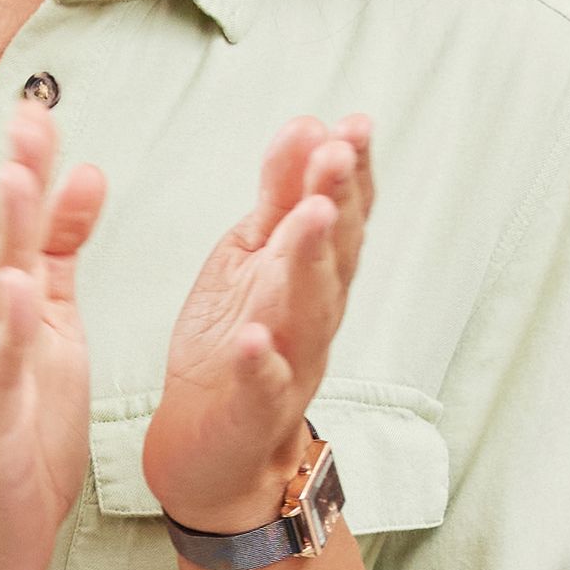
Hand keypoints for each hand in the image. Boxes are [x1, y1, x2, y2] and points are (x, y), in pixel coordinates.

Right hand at [0, 119, 108, 569]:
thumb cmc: (13, 437)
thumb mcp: (51, 329)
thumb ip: (61, 254)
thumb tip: (83, 174)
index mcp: (4, 311)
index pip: (16, 226)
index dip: (28, 165)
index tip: (42, 103)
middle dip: (14, 180)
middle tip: (26, 113)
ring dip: (1, 240)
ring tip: (14, 181)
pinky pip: (1, 380)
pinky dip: (10, 337)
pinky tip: (21, 298)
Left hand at [144, 111, 375, 524]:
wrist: (214, 445)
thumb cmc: (239, 341)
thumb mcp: (254, 254)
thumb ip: (279, 194)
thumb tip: (310, 123)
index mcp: (312, 272)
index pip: (341, 214)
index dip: (352, 172)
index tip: (355, 125)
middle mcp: (314, 314)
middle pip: (334, 255)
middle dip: (338, 202)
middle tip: (338, 154)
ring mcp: (290, 363)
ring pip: (309, 311)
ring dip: (311, 263)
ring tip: (308, 217)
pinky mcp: (255, 410)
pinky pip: (264, 386)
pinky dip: (263, 364)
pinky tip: (256, 339)